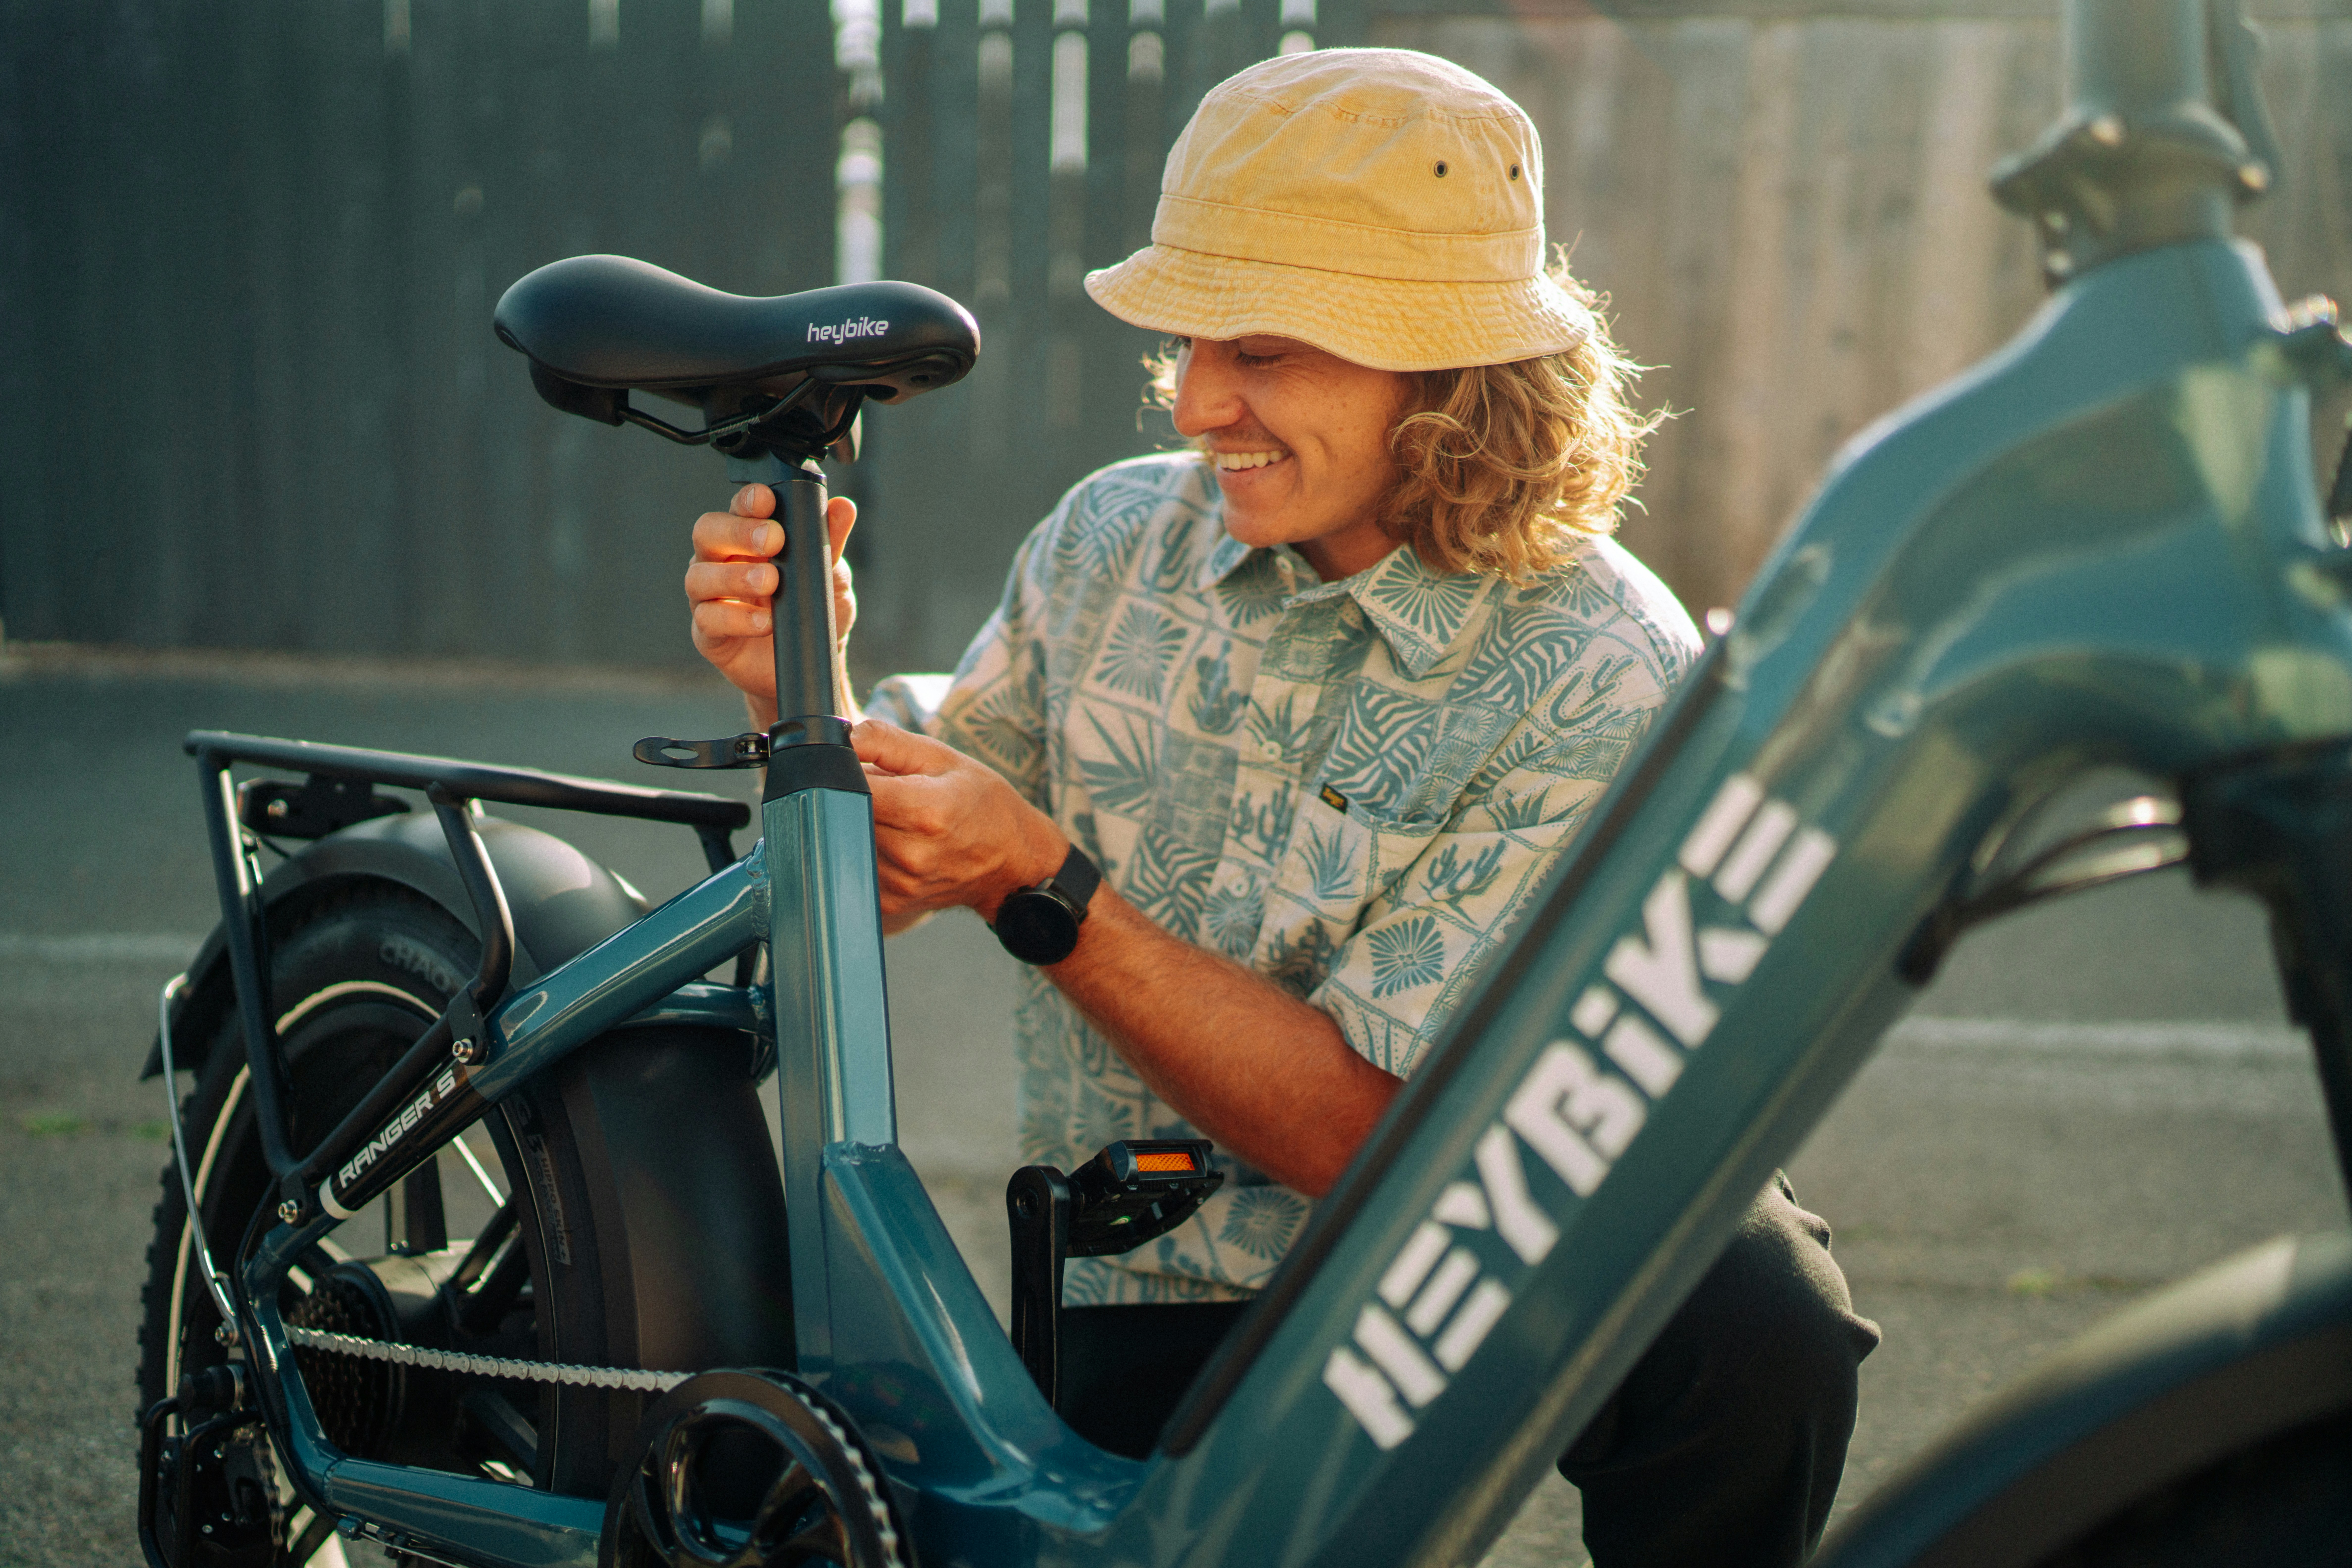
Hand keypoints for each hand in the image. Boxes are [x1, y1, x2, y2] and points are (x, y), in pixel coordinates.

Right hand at [685, 484, 857, 719]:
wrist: (809, 660)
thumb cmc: (813, 610)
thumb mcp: (830, 577)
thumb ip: (831, 543)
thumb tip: (844, 507)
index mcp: (747, 538)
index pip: (738, 508)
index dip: (746, 501)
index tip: (766, 500)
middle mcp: (720, 561)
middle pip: (707, 533)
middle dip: (737, 532)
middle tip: (772, 540)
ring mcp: (709, 597)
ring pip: (701, 577)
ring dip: (735, 577)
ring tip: (770, 582)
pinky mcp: (708, 633)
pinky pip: (709, 620)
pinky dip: (737, 619)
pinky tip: (764, 621)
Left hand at [854, 719, 1066, 923]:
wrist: (1013, 858)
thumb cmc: (982, 801)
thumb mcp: (941, 757)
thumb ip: (886, 741)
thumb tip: (842, 739)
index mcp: (925, 811)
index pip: (854, 788)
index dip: (848, 773)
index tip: (861, 768)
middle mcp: (911, 854)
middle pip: (848, 816)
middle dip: (858, 799)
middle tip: (891, 794)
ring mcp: (901, 884)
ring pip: (850, 842)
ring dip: (863, 827)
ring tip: (900, 819)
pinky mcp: (894, 903)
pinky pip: (859, 868)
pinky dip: (869, 852)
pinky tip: (899, 845)